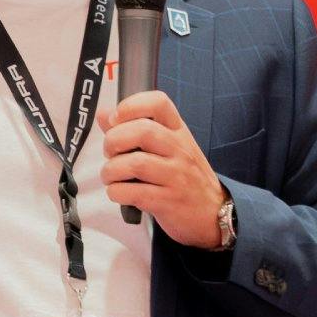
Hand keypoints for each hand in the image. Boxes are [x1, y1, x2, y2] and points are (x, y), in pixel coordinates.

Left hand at [98, 91, 225, 248]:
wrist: (213, 213)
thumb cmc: (184, 177)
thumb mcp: (167, 148)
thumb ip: (133, 130)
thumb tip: (102, 114)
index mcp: (178, 131)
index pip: (158, 103)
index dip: (131, 106)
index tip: (115, 119)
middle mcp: (179, 149)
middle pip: (142, 131)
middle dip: (113, 141)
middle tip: (110, 154)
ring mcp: (175, 176)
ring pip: (134, 163)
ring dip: (111, 170)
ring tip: (111, 176)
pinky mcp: (167, 201)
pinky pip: (132, 192)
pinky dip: (116, 192)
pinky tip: (119, 193)